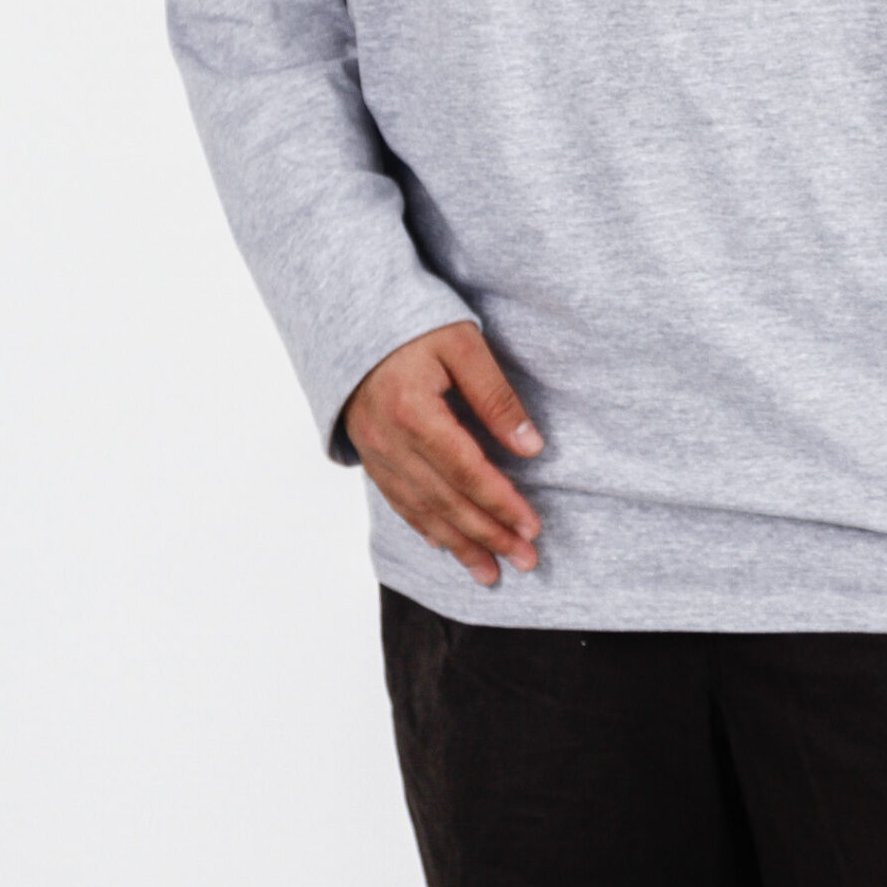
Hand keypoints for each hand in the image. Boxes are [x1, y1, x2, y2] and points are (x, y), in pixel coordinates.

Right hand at [342, 320, 544, 588]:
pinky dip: (425, 527)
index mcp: (414, 413)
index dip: (501, 503)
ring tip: (491, 571)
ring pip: (420, 511)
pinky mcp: (369, 455)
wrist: (354, 315)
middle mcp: (390, 442)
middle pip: (446, 502)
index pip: (466, 472)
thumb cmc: (415, 324)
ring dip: (458, 545)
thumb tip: (531, 448)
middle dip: (488, 536)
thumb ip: (496, 398)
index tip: (532, 527)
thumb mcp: (463, 344)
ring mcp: (375, 453)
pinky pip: (399, 501)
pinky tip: (445, 544)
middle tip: (525, 560)